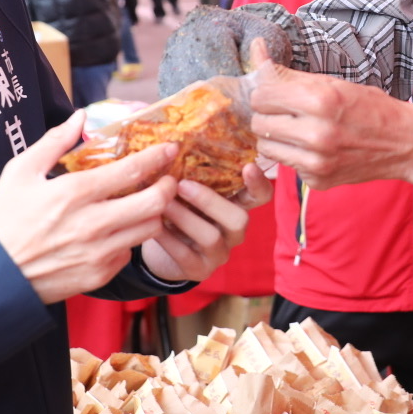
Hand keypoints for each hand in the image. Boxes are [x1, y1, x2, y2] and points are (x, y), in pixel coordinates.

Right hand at [0, 112, 179, 302]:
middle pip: (154, 203)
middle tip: (166, 180)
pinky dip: (128, 239)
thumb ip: (54, 142)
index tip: (170, 149)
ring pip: (149, 230)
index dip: (158, 157)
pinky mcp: (100, 275)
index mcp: (74, 192)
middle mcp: (93, 224)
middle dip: (168, 188)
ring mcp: (99, 252)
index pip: (132, 170)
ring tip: (145, 204)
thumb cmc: (4, 219)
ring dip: (153, 215)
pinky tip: (116, 231)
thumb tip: (80, 118)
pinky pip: (129, 253)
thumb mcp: (20, 172)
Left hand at [139, 162, 273, 281]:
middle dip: (210, 201)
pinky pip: (186, 255)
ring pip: (211, 237)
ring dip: (185, 217)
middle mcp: (233, 231)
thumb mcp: (188, 192)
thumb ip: (192, 174)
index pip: (260, 197)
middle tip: (182, 185)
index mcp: (236, 206)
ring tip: (162, 204)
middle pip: (238, 219)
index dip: (259, 183)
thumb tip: (175, 143)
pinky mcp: (198, 270)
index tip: (248, 166)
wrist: (159, 250)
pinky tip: (153, 225)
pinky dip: (168, 239)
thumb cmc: (177, 210)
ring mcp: (219, 253)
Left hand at [249, 65, 412, 189]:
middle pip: (259, 122)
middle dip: (268, 115)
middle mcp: (316, 134)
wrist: (404, 143)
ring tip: (296, 129)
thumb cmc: (369, 107)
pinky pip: (285, 165)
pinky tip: (312, 148)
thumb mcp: (332, 83)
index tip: (276, 93)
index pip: (262, 96)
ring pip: (266, 147)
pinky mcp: (317, 181)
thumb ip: (288, 72)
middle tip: (286, 112)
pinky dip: (293, 155)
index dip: (266, 92)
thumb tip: (255, 50)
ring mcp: (316, 162)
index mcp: (320, 101)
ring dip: (275, 137)